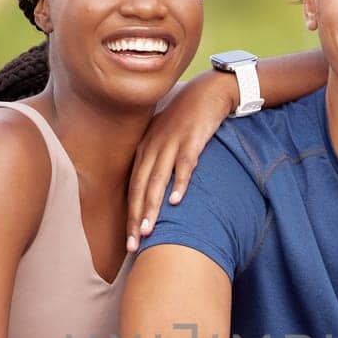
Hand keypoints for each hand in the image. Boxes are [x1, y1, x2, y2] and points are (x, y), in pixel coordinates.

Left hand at [126, 70, 236, 250]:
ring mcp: (171, 142)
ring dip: (152, 206)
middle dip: (135, 218)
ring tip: (148, 230)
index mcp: (144, 149)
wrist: (208, 92)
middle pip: (140, 187)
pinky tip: (177, 201)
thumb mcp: (166, 139)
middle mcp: (153, 147)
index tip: (129, 243)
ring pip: (157, 179)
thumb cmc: (187, 120)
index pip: (133, 188)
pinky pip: (184, 164)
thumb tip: (157, 194)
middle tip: (134, 245)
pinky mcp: (191, 139)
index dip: (129, 216)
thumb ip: (157, 162)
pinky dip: (179, 182)